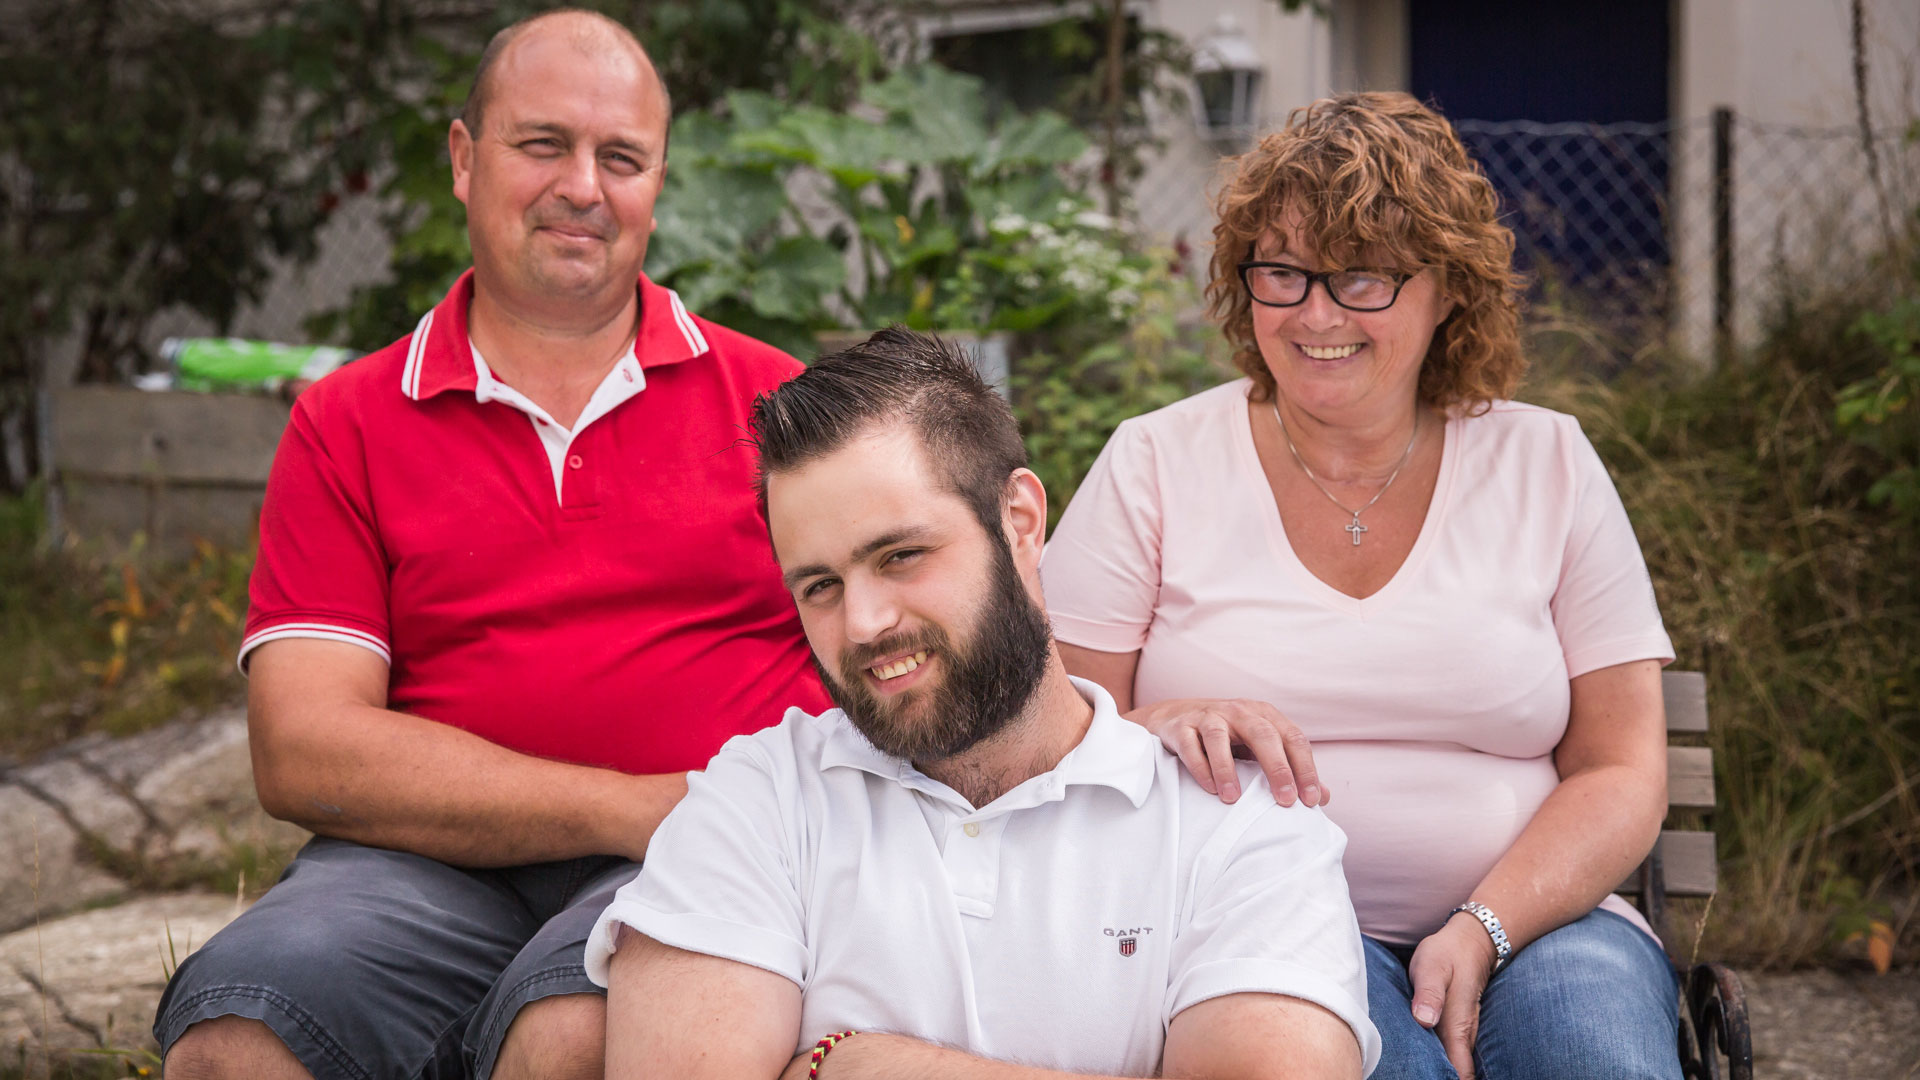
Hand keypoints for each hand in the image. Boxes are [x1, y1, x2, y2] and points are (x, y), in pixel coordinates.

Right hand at [1124, 698, 1323, 806]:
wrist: (1173, 718)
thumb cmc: (1226, 738)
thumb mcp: (1258, 749)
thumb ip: (1288, 770)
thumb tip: (1321, 798)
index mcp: (1264, 716)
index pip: (1293, 738)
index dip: (1305, 768)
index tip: (1311, 800)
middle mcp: (1239, 711)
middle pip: (1263, 734)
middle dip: (1277, 768)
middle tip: (1285, 800)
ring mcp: (1208, 716)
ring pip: (1219, 737)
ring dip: (1227, 769)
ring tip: (1233, 799)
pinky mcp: (1181, 727)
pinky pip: (1190, 746)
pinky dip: (1200, 767)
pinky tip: (1210, 789)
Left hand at [1407, 913, 1498, 1079]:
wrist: (1470, 941)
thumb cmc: (1447, 954)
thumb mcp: (1432, 967)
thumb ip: (1429, 994)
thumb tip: (1424, 1020)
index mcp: (1457, 1027)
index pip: (1460, 1072)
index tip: (1425, 1079)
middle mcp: (1464, 1035)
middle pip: (1458, 1074)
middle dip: (1440, 1078)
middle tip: (1410, 1076)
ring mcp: (1463, 1032)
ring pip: (1455, 1064)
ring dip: (1439, 1071)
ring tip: (1415, 1072)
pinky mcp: (1457, 1026)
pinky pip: (1452, 1053)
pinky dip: (1440, 1061)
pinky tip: (1422, 1060)